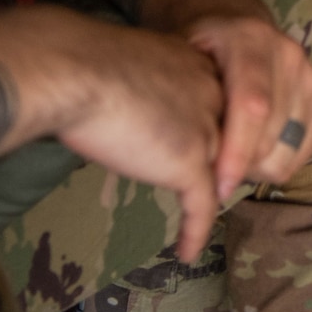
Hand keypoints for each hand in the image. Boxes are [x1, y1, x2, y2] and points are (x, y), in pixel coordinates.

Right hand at [50, 19, 227, 261]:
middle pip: (234, 134)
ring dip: (215, 193)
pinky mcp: (188, 162)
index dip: (215, 125)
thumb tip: (120, 99)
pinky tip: (187, 251)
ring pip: (223, 169)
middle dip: (227, 160)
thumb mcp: (126, 63)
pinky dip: (195, 230)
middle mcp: (212, 94)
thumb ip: (139, 83)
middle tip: (217, 184)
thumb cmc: (81, 60)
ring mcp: (205, 129)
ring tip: (205, 215)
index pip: (221, 100)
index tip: (203, 143)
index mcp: (196, 64)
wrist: (77, 71)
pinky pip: (201, 205)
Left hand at [183, 14, 311, 199]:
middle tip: (213, 165)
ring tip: (234, 152)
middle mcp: (288, 55)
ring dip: (258, 165)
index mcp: (249, 40)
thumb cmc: (199, 50)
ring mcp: (310, 75)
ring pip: (288, 149)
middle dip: (240, 165)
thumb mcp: (179, 59)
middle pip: (271, 136)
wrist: (233, 24)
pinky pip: (306, 150)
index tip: (217, 187)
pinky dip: (280, 161)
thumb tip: (186, 156)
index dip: (237, 151)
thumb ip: (185, 98)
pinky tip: (256, 150)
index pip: (252, 106)